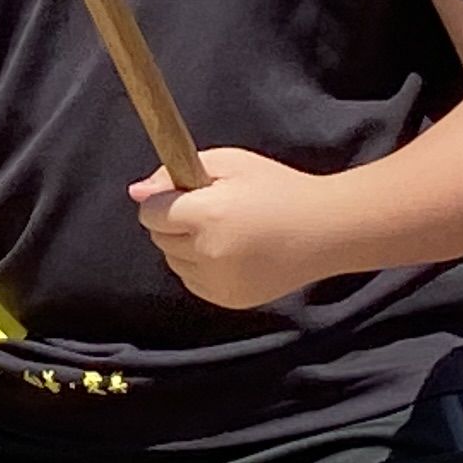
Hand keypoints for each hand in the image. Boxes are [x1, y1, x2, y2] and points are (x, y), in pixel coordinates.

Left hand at [130, 147, 349, 311]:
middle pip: (159, 238)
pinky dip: (201, 267)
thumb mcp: (231, 162)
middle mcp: (208, 253)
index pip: (151, 213)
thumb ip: (177, 173)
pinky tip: (232, 252)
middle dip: (175, 223)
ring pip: (173, 261)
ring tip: (225, 232)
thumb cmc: (277, 188)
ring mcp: (218, 282)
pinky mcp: (228, 300)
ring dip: (186, 246)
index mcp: (209, 215)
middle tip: (212, 210)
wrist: (326, 230)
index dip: (164, 201)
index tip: (185, 194)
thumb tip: (136, 193)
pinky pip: (192, 280)